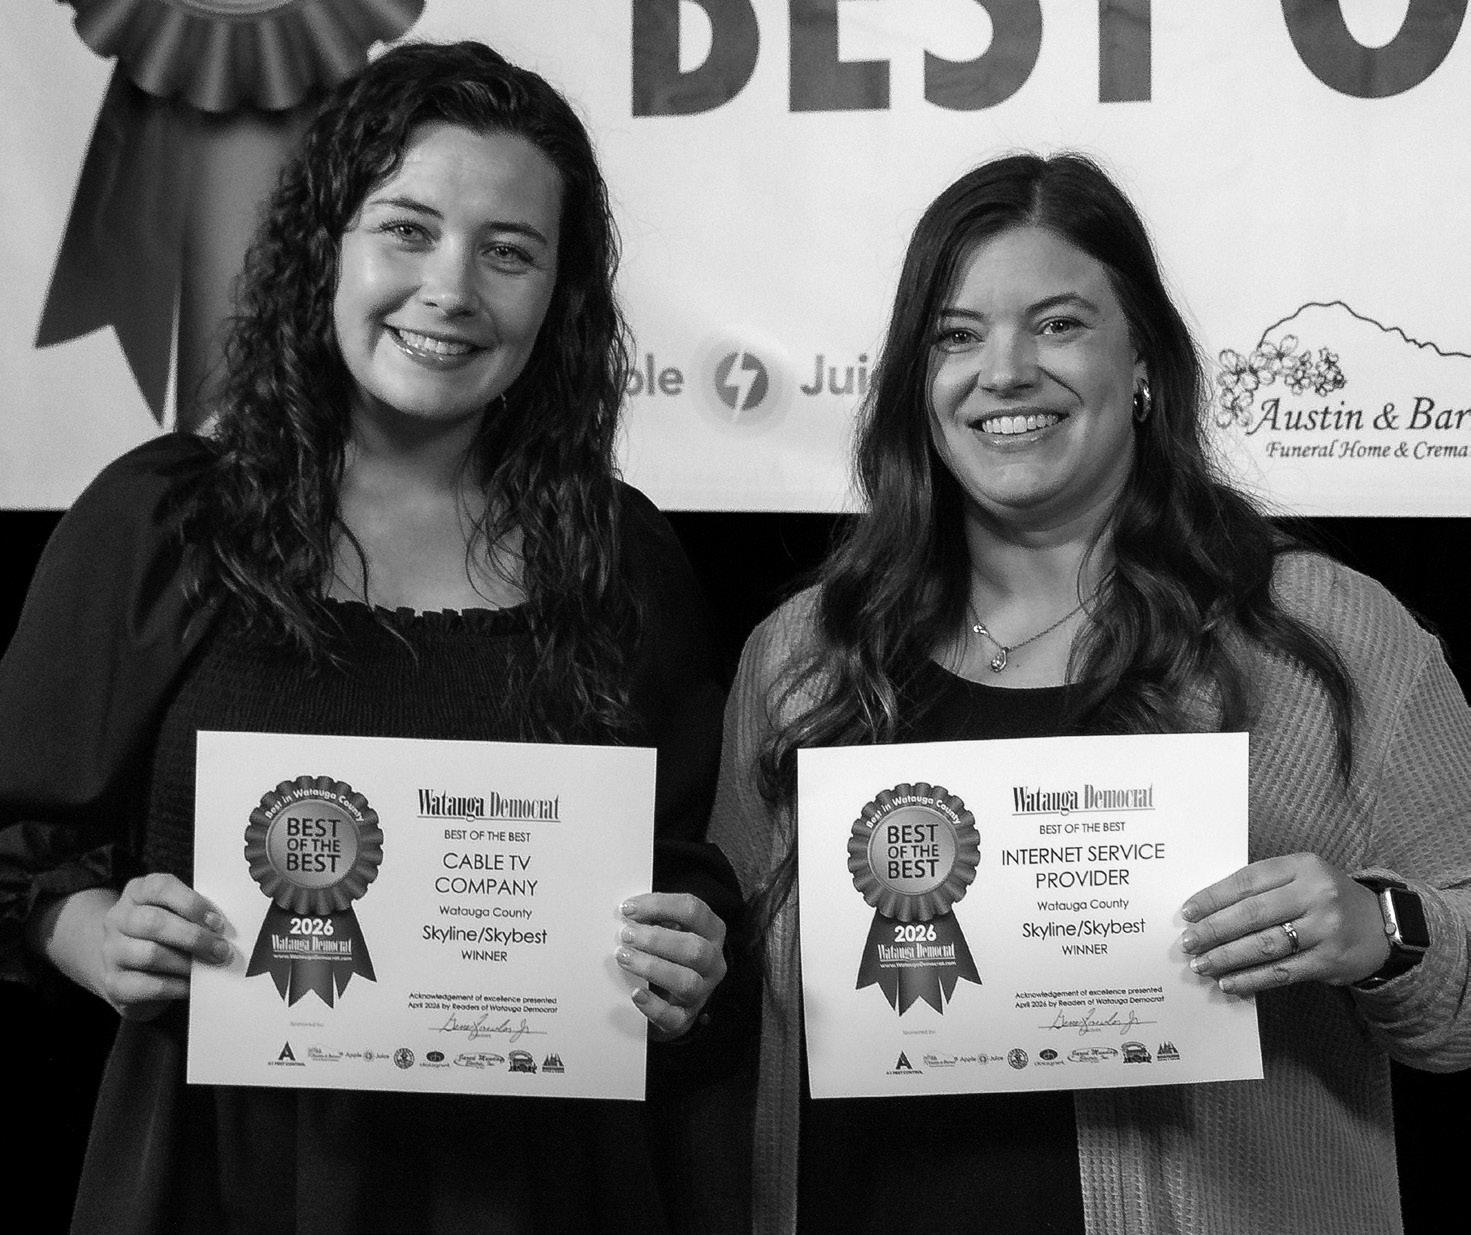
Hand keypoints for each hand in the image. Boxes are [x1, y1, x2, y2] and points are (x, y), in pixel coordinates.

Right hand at [98, 873, 231, 1019]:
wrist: (128, 968)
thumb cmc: (164, 935)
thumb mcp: (177, 914)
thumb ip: (195, 914)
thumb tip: (223, 929)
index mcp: (138, 892)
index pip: (160, 888)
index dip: (192, 904)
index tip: (217, 922)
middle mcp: (118, 918)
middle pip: (154, 922)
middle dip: (194, 937)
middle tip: (221, 950)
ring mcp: (111, 951)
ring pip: (150, 954)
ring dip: (187, 963)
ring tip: (209, 967)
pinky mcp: (114, 983)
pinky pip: (147, 986)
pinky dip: (176, 986)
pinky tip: (191, 986)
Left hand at [616, 892, 727, 1040]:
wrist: (675, 995)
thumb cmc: (671, 953)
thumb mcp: (671, 929)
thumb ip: (656, 919)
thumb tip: (629, 913)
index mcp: (711, 932)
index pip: (693, 911)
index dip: (659, 906)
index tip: (629, 908)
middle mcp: (713, 961)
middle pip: (694, 948)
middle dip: (656, 939)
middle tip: (626, 935)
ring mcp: (703, 991)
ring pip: (686, 982)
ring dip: (652, 967)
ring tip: (624, 957)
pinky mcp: (686, 1017)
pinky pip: (674, 1016)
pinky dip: (653, 1006)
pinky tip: (636, 993)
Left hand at [1179, 854, 1389, 995]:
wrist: (1383, 925)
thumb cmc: (1326, 898)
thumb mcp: (1301, 877)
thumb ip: (1263, 886)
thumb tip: (1208, 910)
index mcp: (1302, 866)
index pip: (1247, 880)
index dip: (1213, 898)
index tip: (1188, 912)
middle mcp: (1316, 894)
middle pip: (1252, 913)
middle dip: (1214, 930)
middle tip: (1189, 942)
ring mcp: (1326, 929)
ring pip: (1265, 945)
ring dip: (1227, 957)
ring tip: (1202, 964)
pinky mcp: (1331, 961)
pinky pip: (1282, 972)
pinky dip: (1252, 979)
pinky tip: (1229, 983)